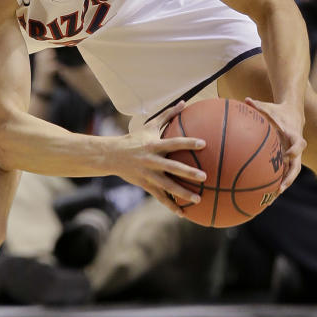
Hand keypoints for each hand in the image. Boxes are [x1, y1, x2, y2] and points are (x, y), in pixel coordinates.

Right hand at [113, 102, 206, 216]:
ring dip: (183, 194)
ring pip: (167, 186)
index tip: (203, 144)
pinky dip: (171, 206)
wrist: (112, 156)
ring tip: (198, 200)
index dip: (188, 143)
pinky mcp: (146, 185)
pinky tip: (183, 214)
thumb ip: (168, 115)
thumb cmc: (134, 138)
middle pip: (172, 167)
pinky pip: (160, 197)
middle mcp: (152, 161)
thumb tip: (184, 102)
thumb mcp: (149, 125)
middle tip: (205, 177)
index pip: (174, 143)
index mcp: (154, 145)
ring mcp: (148, 175)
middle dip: (188, 172)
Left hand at [243, 97, 304, 192]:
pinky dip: (276, 183)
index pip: (299, 144)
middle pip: (296, 166)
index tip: (288, 155)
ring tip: (270, 200)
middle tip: (280, 189)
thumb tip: (246, 100)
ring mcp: (293, 156)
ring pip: (290, 174)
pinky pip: (283, 173)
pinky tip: (263, 194)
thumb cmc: (278, 111)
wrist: (293, 115)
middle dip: (289, 178)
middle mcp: (295, 149)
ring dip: (282, 186)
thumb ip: (259, 105)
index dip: (295, 150)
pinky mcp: (287, 160)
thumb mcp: (270, 107)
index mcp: (294, 135)